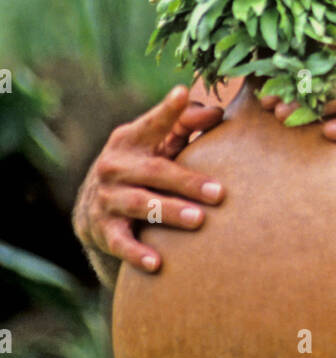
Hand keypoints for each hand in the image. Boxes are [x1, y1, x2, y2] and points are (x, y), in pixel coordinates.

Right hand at [73, 86, 225, 276]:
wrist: (93, 210)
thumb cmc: (141, 168)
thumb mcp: (156, 145)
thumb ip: (185, 126)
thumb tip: (217, 112)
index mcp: (130, 139)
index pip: (152, 123)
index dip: (168, 110)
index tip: (183, 94)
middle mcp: (114, 165)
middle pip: (154, 171)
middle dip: (187, 182)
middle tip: (219, 193)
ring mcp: (106, 197)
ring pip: (141, 204)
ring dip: (170, 212)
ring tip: (198, 220)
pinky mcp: (102, 229)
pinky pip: (121, 243)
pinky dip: (137, 253)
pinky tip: (157, 263)